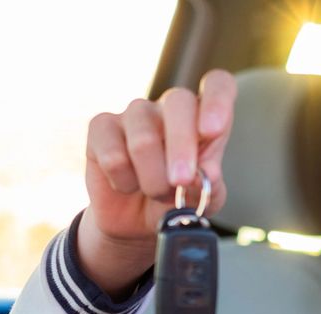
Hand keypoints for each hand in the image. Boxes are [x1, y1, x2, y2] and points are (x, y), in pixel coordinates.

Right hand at [77, 70, 236, 298]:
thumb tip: (206, 172)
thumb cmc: (178, 200)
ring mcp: (135, 113)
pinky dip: (124, 182)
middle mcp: (170, 107)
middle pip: (179, 103)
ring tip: (156, 193)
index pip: (218, 84)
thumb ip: (211, 185)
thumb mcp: (204, 200)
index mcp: (204, 116)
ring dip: (153, 179)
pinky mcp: (101, 127)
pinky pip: (113, 155)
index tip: (213, 131)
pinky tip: (127, 185)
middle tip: (180, 181)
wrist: (137, 222)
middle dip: (181, 149)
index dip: (217, 101)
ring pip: (144, 139)